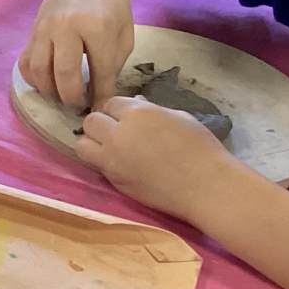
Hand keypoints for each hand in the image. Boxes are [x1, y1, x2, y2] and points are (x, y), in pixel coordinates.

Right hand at [20, 0, 134, 109]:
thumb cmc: (113, 8)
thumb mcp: (124, 35)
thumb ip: (112, 65)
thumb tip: (98, 96)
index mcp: (97, 27)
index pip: (99, 71)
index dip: (100, 95)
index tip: (101, 109)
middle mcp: (67, 26)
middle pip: (64, 73)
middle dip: (72, 97)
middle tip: (78, 107)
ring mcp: (45, 27)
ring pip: (39, 69)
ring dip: (49, 91)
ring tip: (60, 98)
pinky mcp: (33, 30)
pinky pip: (25, 61)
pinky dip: (32, 78)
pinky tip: (44, 84)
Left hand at [76, 95, 240, 222]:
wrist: (206, 186)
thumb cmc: (201, 148)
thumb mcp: (180, 118)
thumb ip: (152, 110)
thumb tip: (136, 103)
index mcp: (138, 113)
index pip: (110, 103)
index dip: (116, 110)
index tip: (124, 117)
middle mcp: (119, 133)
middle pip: (90, 121)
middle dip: (100, 123)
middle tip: (114, 131)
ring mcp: (112, 158)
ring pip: (81, 144)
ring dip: (91, 143)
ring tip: (108, 148)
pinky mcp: (112, 179)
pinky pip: (94, 165)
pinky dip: (99, 161)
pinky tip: (116, 163)